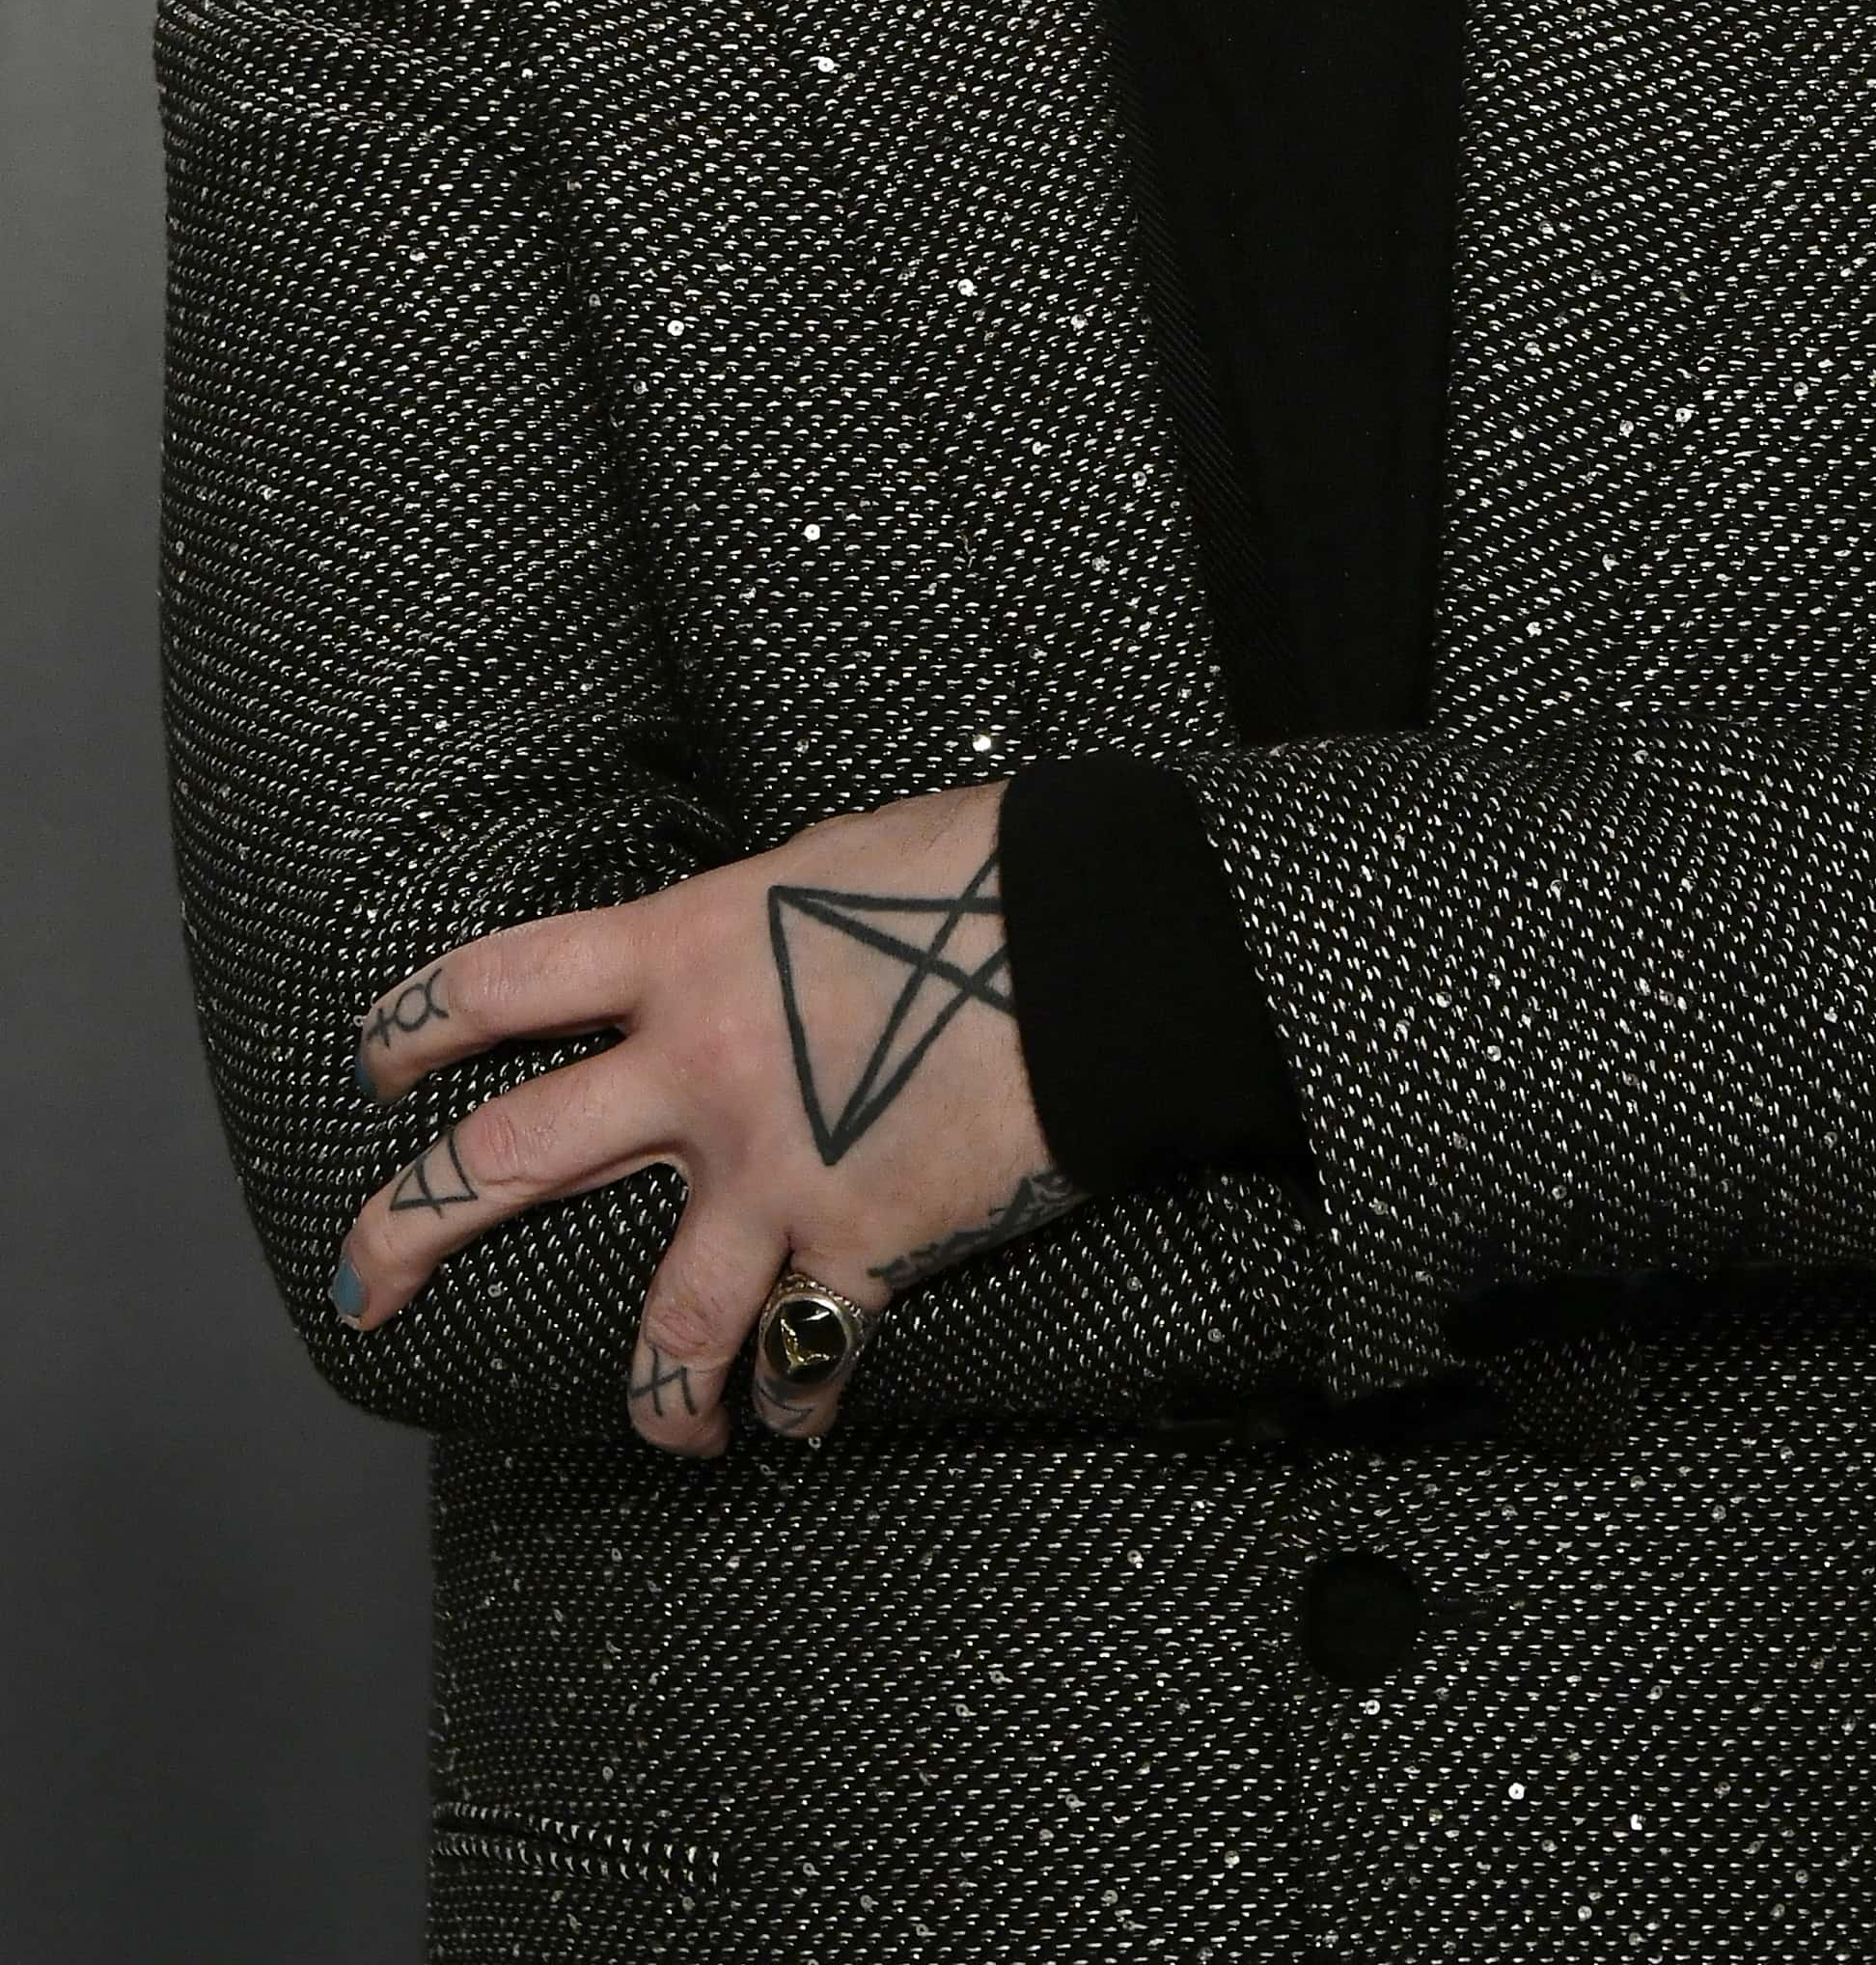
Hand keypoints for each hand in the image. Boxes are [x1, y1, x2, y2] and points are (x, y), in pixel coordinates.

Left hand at [333, 779, 1085, 1456]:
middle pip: (506, 1159)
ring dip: (649, 1401)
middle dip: (408, 1230)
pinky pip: (806, 1360)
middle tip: (360, 1285)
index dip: (417, 1023)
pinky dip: (800, 1401)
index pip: (502, 980)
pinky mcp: (861, 1249)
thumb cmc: (979, 871)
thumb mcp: (825, 862)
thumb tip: (729, 945)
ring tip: (662, 1430)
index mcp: (685, 947)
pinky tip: (804, 1419)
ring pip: (661, 1330)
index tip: (377, 1063)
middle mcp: (697, 1069)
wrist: (1099, 942)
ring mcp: (773, 1173)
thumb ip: (750, 922)